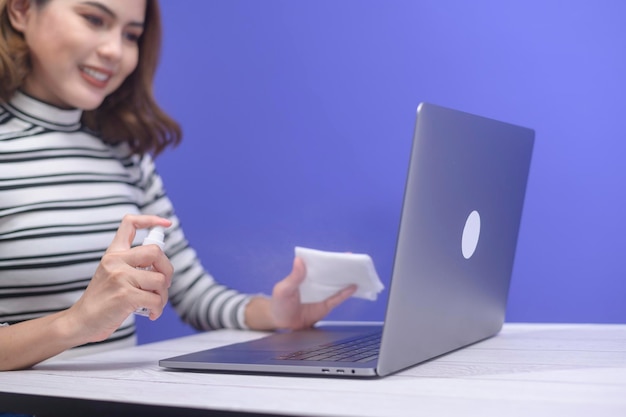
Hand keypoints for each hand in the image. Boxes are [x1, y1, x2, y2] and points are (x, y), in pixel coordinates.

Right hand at [67, 215, 173, 342]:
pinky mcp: (125, 296)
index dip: (151, 220)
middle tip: (163, 283)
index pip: (130, 224)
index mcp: (113, 253)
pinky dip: (158, 309)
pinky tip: (152, 313)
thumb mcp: (111, 273)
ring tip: (154, 303)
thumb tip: (161, 263)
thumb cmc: (102, 300)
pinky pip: (156, 299)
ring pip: (159, 279)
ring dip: (163, 295)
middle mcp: (116, 261)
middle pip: (155, 251)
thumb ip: (131, 264)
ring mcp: (120, 277)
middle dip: (167, 269)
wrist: (81, 321)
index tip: (166, 224)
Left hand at [268, 257, 356, 329]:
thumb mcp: (283, 290)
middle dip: (342, 267)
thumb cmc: (279, 304)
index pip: (318, 264)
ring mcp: (321, 294)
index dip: (329, 259)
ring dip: (346, 278)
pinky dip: (346, 293)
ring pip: (336, 284)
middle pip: (330, 273)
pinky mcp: (325, 306)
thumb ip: (293, 277)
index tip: (341, 254)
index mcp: (305, 275)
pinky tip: (354, 287)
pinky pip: (337, 299)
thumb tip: (299, 260)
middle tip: (355, 261)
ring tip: (359, 272)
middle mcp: (315, 283)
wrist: (281, 324)